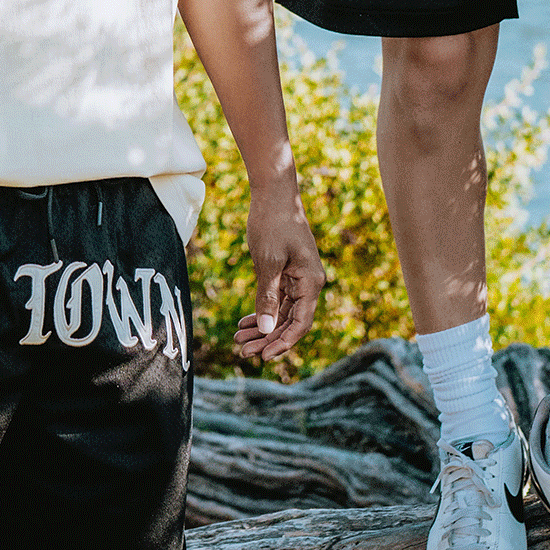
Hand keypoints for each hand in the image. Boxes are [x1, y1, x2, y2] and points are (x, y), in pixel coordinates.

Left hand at [234, 186, 323, 364]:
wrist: (274, 193)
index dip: (283, 343)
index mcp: (311, 282)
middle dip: (267, 338)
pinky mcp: (288, 272)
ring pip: (282, 313)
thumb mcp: (267, 262)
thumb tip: (267, 330)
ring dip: (262, 328)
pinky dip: (262, 311)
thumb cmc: (272, 223)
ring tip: (238, 341)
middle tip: (242, 352)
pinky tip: (245, 323)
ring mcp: (299, 278)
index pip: (300, 324)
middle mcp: (309, 283)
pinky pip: (277, 300)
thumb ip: (267, 297)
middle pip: (290, 322)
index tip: (263, 357)